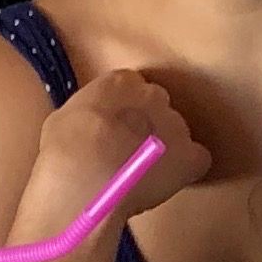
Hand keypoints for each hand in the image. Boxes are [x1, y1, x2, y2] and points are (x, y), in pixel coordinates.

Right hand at [37, 66, 210, 227]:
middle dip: (146, 124)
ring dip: (165, 147)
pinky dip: (186, 167)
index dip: (123, 110)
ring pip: (176, 132)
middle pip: (157, 106)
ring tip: (144, 171)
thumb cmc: (65, 150)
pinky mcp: (189, 156)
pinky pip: (196, 158)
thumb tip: (93, 125)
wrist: (85, 177)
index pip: (131, 87)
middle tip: (127, 149)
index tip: (114, 126)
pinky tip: (169, 179)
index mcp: (121, 82)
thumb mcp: (66, 117)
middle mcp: (154, 96)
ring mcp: (175, 125)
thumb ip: (89, 113)